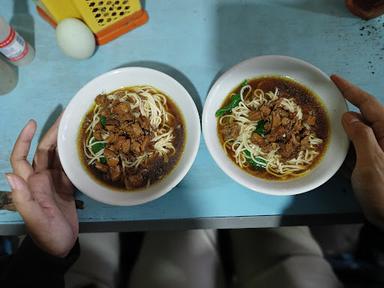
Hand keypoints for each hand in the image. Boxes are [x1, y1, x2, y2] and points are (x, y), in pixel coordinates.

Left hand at [6, 116, 77, 256]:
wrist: (60, 247)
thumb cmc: (46, 234)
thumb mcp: (34, 219)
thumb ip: (23, 198)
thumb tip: (10, 175)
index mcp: (30, 184)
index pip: (21, 157)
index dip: (24, 139)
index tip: (33, 122)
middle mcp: (40, 179)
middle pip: (43, 152)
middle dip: (51, 134)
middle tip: (66, 118)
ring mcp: (54, 182)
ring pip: (57, 157)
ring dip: (63, 142)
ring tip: (75, 127)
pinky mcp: (67, 187)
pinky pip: (69, 167)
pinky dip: (75, 156)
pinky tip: (83, 147)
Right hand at [331, 75, 383, 228]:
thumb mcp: (372, 161)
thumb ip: (361, 135)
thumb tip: (348, 115)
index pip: (369, 104)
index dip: (351, 90)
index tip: (334, 79)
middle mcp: (382, 138)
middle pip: (361, 117)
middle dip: (342, 109)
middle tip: (322, 102)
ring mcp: (375, 152)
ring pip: (355, 134)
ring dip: (338, 129)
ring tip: (320, 123)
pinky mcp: (369, 164)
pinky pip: (352, 149)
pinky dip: (340, 147)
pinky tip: (327, 146)